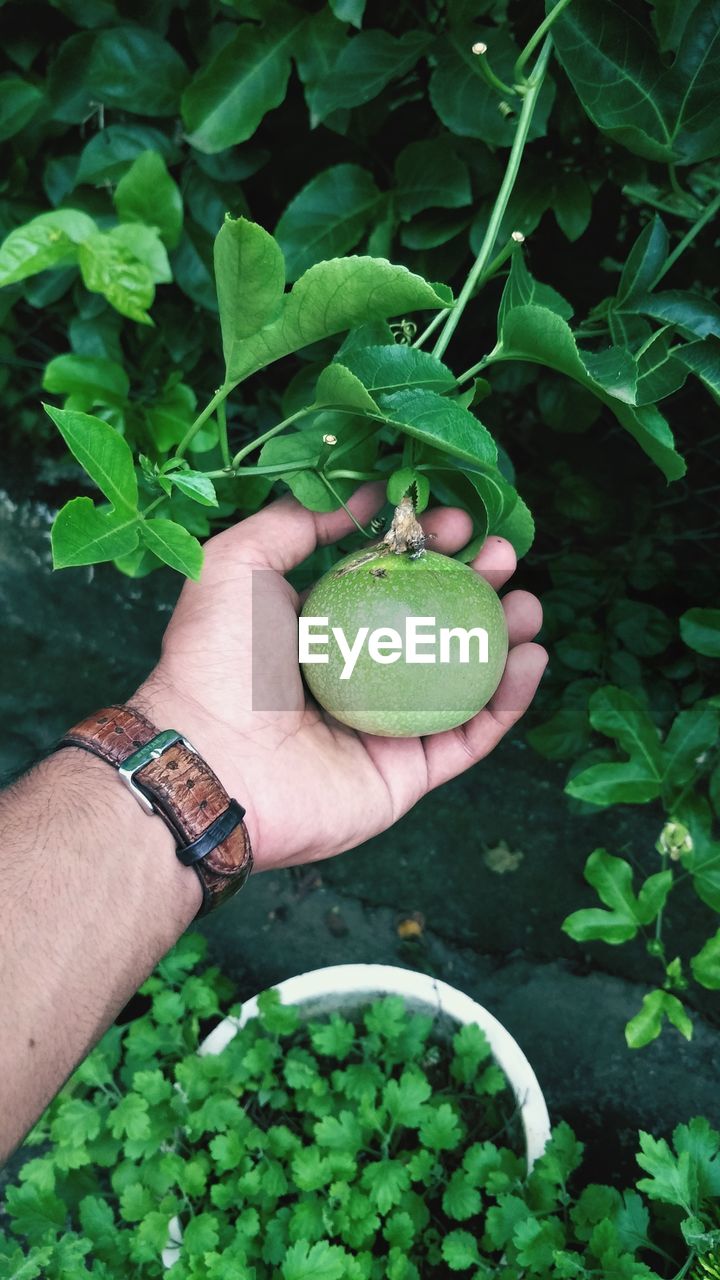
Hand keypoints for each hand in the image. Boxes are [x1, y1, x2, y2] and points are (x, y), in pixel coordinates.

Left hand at [137, 484, 546, 871]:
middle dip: (478, 585)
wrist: (211, 762)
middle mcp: (358, 677)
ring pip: (464, 682)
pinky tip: (530, 659)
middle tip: (505, 554)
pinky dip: (507, 702)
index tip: (457, 521)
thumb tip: (367, 494)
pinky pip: (469, 736)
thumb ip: (298, 522)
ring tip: (528, 605)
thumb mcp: (239, 564)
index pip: (392, 582)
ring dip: (504, 641)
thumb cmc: (217, 659)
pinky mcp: (405, 775)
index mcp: (322, 630)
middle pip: (436, 627)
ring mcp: (385, 728)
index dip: (429, 549)